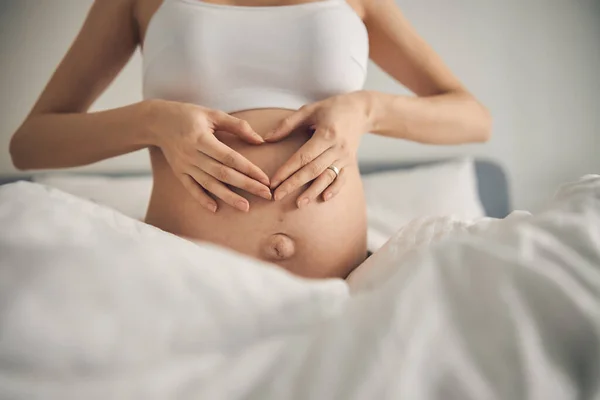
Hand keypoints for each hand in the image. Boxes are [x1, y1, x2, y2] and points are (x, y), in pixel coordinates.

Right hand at [145, 100, 271, 211]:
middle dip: (246, 185)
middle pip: (223, 173)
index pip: (230, 157)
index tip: (265, 179)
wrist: (156, 122)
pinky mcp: (179, 173)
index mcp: (202, 138)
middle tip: (266, 195)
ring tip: (246, 207)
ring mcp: (185, 166)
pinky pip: (191, 189)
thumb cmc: (189, 115)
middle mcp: (192, 154)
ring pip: (209, 184)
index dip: (249, 169)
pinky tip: (216, 209)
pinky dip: (202, 199)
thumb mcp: (212, 114)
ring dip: (228, 197)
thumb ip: (237, 126)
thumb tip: (260, 140)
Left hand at [264, 92, 371, 206]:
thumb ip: (287, 124)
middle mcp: (337, 148)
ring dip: (313, 191)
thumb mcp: (309, 109)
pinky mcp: (350, 162)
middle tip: (278, 196)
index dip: (287, 170)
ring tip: (299, 203)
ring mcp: (345, 157)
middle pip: (313, 170)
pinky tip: (323, 198)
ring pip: (327, 177)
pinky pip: (342, 179)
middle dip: (294, 184)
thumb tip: (266, 138)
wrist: (360, 111)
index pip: (303, 157)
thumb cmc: (331, 108)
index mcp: (326, 134)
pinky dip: (334, 189)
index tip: (274, 181)